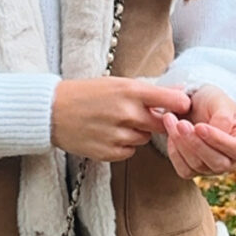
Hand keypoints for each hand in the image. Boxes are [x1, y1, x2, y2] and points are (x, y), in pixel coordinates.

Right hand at [52, 75, 191, 160]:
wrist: (52, 111)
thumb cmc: (86, 93)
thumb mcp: (116, 83)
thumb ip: (148, 90)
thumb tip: (181, 92)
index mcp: (130, 91)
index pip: (171, 101)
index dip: (181, 105)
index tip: (183, 107)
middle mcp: (126, 114)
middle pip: (161, 124)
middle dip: (156, 121)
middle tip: (141, 115)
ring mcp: (118, 135)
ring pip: (144, 139)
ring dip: (137, 133)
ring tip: (115, 123)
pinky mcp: (109, 153)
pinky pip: (130, 152)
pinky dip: (124, 146)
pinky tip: (107, 135)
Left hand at [160, 85, 235, 179]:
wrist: (196, 105)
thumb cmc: (213, 101)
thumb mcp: (220, 101)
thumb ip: (222, 117)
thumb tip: (216, 133)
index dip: (218, 140)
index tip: (199, 126)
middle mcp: (234, 160)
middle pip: (218, 163)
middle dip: (196, 143)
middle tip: (181, 124)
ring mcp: (215, 168)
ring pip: (199, 166)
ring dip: (182, 144)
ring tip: (171, 121)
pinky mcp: (196, 171)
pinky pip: (185, 170)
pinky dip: (175, 153)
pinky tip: (171, 134)